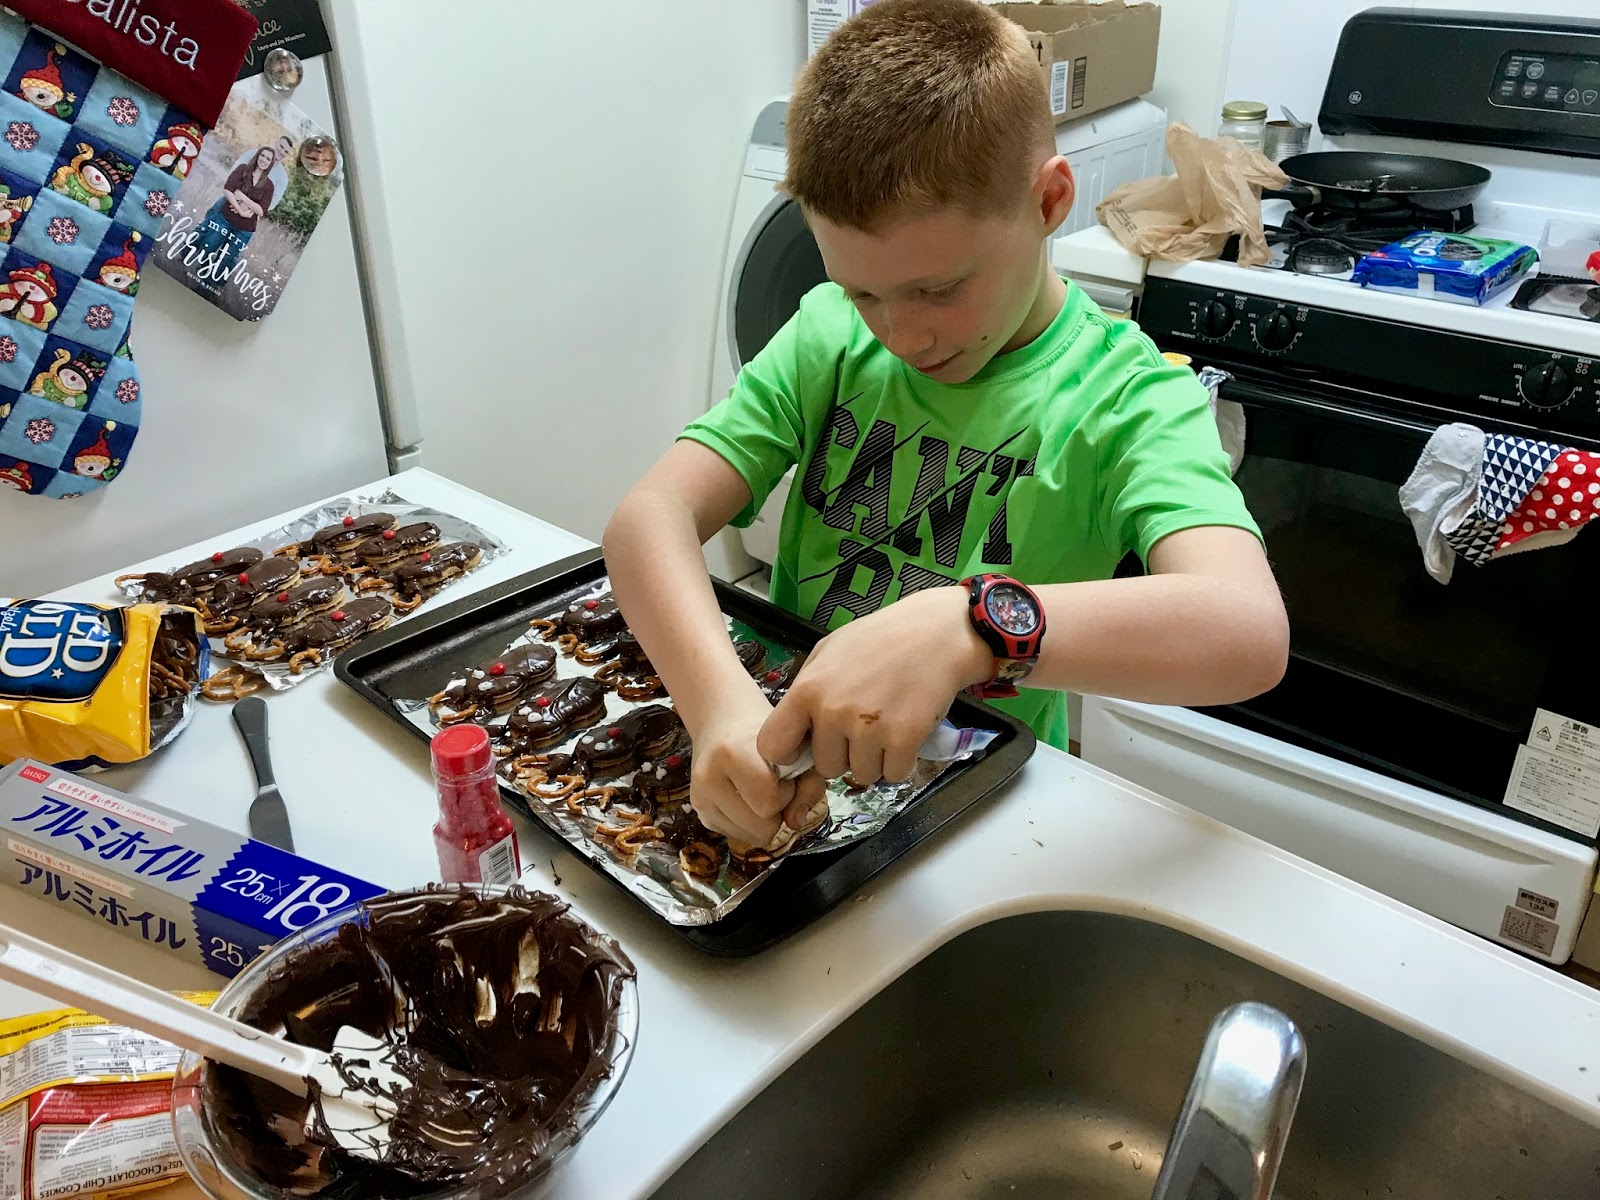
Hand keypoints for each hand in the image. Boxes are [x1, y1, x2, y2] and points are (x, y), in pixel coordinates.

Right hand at [685, 685, 801, 847]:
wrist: (724, 721)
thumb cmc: (766, 734)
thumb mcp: (797, 748)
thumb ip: (808, 785)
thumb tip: (796, 823)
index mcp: (731, 753)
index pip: (768, 802)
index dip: (786, 794)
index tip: (785, 775)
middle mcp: (707, 777)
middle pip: (760, 828)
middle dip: (776, 811)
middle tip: (774, 786)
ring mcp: (698, 798)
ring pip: (749, 838)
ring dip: (763, 820)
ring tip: (760, 791)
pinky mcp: (698, 811)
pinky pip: (737, 836)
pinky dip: (749, 823)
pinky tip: (747, 797)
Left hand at [757, 586, 990, 787]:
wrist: (937, 633)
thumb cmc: (881, 638)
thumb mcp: (828, 651)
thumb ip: (807, 690)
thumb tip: (794, 730)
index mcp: (807, 690)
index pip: (772, 747)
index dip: (789, 753)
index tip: (806, 747)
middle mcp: (833, 713)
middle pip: (825, 767)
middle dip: (843, 754)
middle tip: (863, 727)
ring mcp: (868, 729)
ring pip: (860, 774)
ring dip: (874, 760)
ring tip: (886, 726)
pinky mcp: (904, 740)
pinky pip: (893, 775)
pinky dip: (901, 762)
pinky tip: (905, 734)